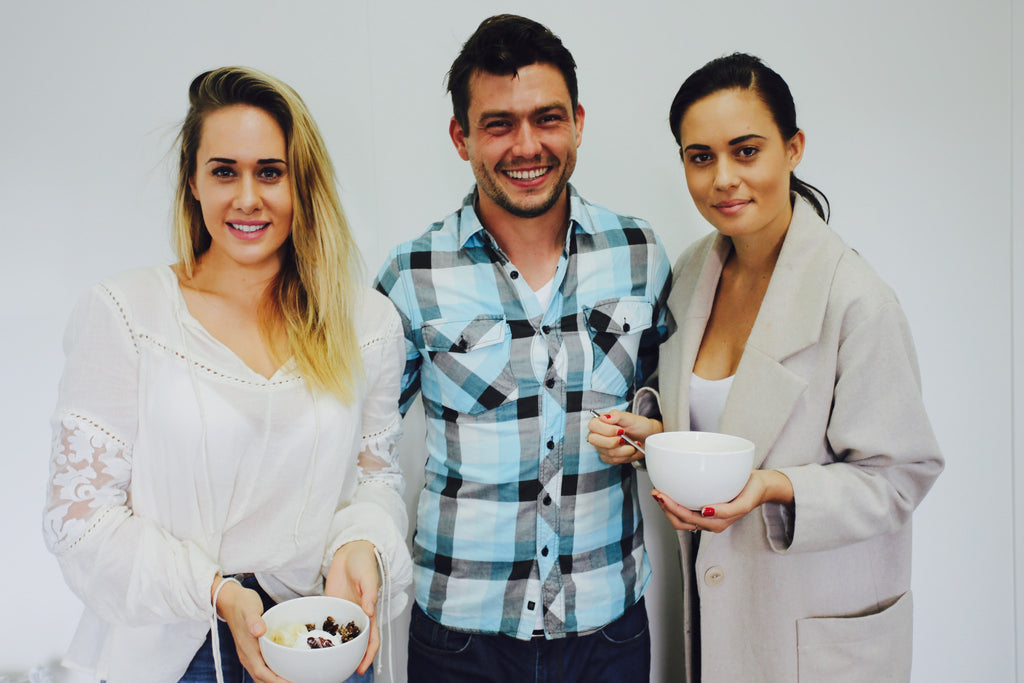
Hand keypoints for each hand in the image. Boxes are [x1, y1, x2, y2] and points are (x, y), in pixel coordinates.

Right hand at [212, 578, 289, 682]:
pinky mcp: (252, 651)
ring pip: (262, 675)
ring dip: (275, 679)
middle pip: (262, 678)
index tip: (290, 682)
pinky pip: (262, 667)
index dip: (276, 680)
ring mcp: (248, 654)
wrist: (230, 600)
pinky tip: (283, 668)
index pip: (261, 672)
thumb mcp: (250, 608)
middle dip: (278, 682)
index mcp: (247, 650)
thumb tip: (259, 631)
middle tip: (297, 680)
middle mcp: (247, 656)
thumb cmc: (242, 603)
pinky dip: (273, 672)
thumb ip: (254, 620)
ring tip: (292, 678)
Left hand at [325, 540, 379, 674]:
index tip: (360, 668)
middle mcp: (356, 614)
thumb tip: (369, 610)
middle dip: (351, 658)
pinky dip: (323, 633)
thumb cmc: (363, 561)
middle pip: (356, 642)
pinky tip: (313, 642)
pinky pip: (327, 622)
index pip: (372, 638)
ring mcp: (344, 611)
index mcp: (369, 610)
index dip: (368, 655)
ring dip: (336, 648)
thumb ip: (369, 593)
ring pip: (341, 635)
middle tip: (339, 672)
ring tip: (325, 663)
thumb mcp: (368, 576)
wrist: (350, 549)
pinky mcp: (331, 605)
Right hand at [587, 410, 661, 464]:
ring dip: (623, 450)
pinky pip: (612, 460)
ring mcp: (602, 446)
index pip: (593, 425)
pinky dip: (624, 456)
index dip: (605, 430)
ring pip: (606, 452)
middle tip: (624, 439)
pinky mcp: (608, 457)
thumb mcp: (630, 418)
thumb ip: (616, 415)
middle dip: (612, 442)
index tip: (620, 430)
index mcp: (601, 421)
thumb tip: (604, 417)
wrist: (647, 437)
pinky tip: (630, 450)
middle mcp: (599, 434)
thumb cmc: (639, 426)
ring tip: (632, 444)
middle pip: (594, 440)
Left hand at [652, 469, 793, 532]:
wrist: (760, 486)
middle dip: (665, 508)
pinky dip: (675, 502)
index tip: (661, 495)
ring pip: (680, 517)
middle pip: (680, 521)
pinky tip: (671, 490)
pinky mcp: (705, 506)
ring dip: (668, 506)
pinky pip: (686, 508)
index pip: (687, 519)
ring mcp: (706, 515)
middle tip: (656, 491)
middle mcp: (709, 522)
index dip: (671, 508)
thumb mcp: (744, 503)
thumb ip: (727, 511)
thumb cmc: (752, 492)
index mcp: (716, 523)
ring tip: (659, 491)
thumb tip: (705, 511)